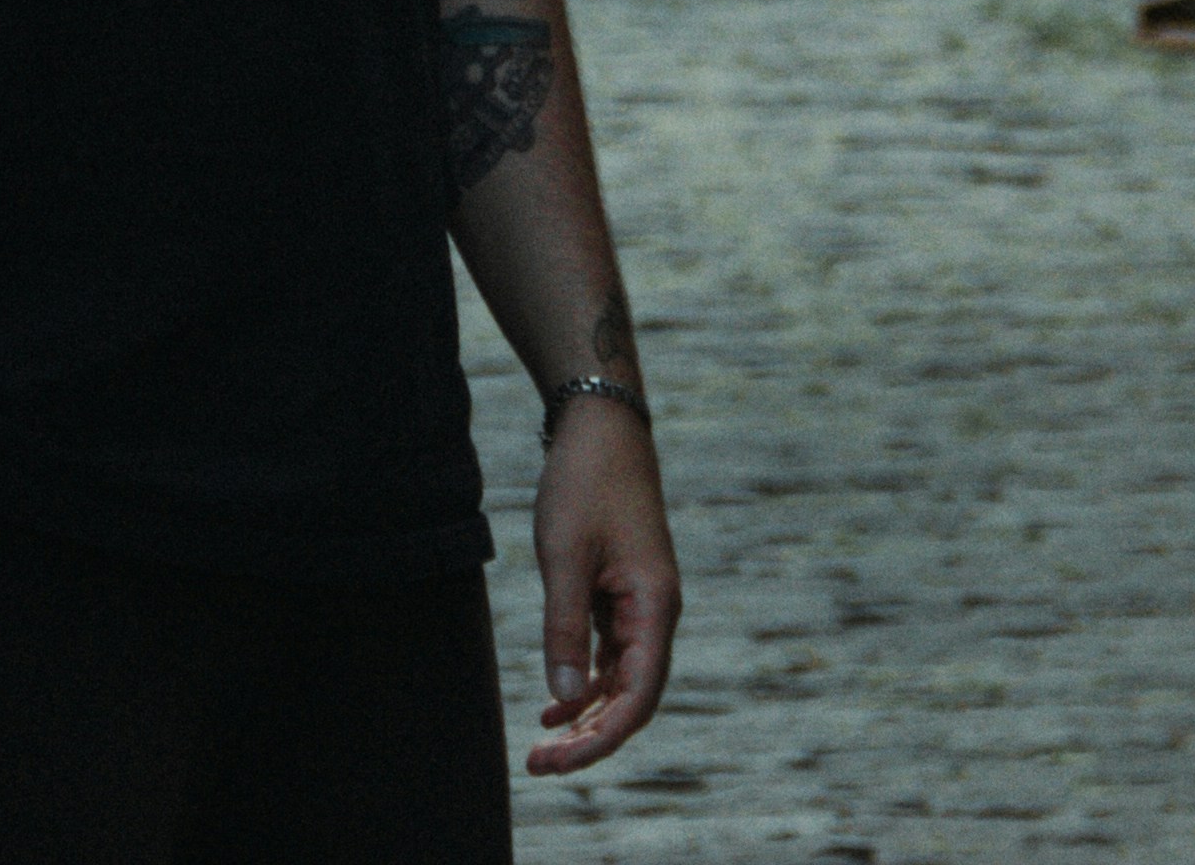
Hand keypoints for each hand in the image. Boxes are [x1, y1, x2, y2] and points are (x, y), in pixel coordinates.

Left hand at [526, 396, 678, 775]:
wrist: (600, 428)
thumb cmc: (585, 485)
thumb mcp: (564, 557)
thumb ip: (564, 627)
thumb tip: (562, 696)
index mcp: (655, 606)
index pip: (639, 695)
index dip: (603, 737)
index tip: (562, 760)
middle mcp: (656, 613)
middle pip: (632, 698)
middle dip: (589, 736)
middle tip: (538, 765)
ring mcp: (641, 605)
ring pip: (620, 680)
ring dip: (584, 714)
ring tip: (540, 746)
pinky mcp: (622, 595)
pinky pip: (609, 655)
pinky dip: (583, 681)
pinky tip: (552, 704)